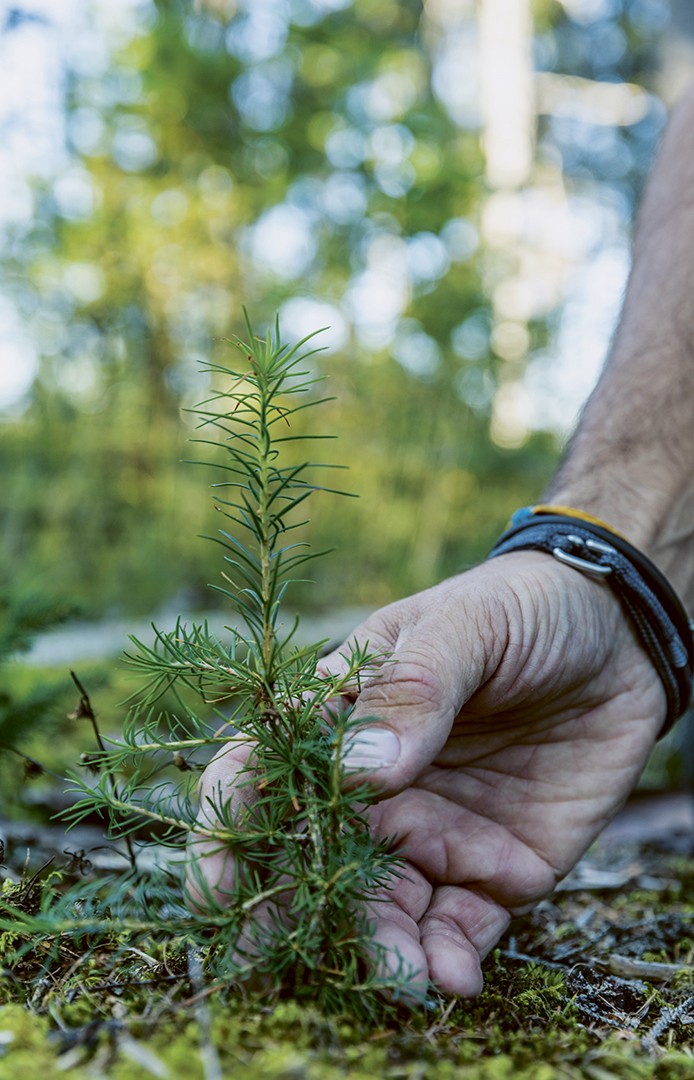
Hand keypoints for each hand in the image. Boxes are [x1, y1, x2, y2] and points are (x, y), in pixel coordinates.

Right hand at [189, 551, 664, 996]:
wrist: (618, 636)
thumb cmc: (520, 612)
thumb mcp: (464, 627)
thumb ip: (412, 690)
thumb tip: (358, 771)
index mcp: (343, 718)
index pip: (263, 773)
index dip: (229, 826)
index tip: (218, 882)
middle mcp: (375, 788)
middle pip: (314, 859)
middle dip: (292, 914)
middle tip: (274, 962)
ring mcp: (431, 830)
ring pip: (383, 908)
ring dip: (380, 950)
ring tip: (402, 975)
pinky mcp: (493, 868)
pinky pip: (460, 927)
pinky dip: (451, 958)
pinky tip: (456, 975)